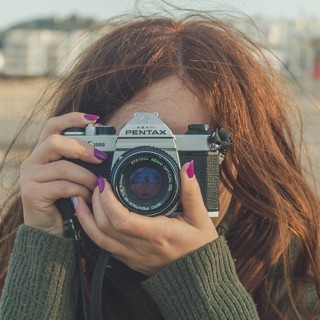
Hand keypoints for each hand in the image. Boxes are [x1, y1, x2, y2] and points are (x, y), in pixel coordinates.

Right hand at [19, 112, 107, 235]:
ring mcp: (29, 177)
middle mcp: (32, 161)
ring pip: (63, 167)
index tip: (94, 119)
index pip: (53, 126)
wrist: (50, 231)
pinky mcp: (31, 193)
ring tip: (98, 185)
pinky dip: (80, 191)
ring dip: (86, 176)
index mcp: (43, 153)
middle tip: (101, 158)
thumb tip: (105, 154)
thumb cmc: (66, 201)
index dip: (72, 119)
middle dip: (82, 148)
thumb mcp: (73, 177)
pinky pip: (63, 186)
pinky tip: (87, 197)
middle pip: (55, 141)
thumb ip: (81, 163)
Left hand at [75, 162, 218, 275]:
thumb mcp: (200, 218)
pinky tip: (89, 218)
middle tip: (96, 184)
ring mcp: (132, 255)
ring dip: (86, 218)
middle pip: (104, 227)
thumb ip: (191, 191)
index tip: (104, 183)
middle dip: (95, 202)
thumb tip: (185, 169)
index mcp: (157, 233)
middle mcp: (140, 246)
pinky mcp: (128, 260)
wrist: (197, 278)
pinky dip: (91, 230)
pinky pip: (103, 246)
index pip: (122, 220)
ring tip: (80, 199)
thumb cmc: (199, 249)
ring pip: (98, 239)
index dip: (108, 200)